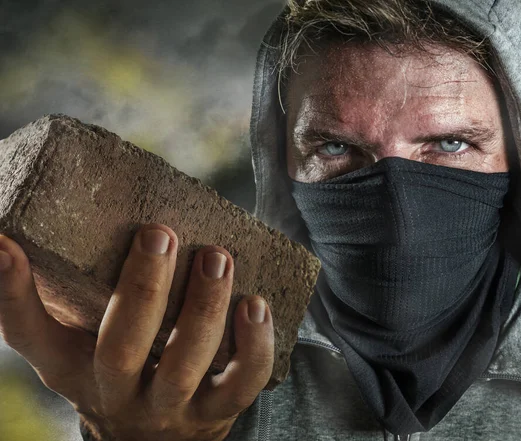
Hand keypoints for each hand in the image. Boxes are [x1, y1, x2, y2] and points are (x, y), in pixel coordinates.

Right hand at [0, 224, 273, 440]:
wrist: (155, 438)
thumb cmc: (115, 372)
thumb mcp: (77, 345)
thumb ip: (58, 299)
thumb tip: (15, 238)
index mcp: (73, 367)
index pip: (29, 334)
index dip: (12, 292)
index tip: (6, 245)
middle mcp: (118, 392)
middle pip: (121, 347)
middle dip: (142, 288)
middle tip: (159, 234)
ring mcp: (171, 407)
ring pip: (186, 363)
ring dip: (204, 308)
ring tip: (217, 257)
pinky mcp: (218, 410)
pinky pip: (242, 382)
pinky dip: (255, 344)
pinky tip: (256, 304)